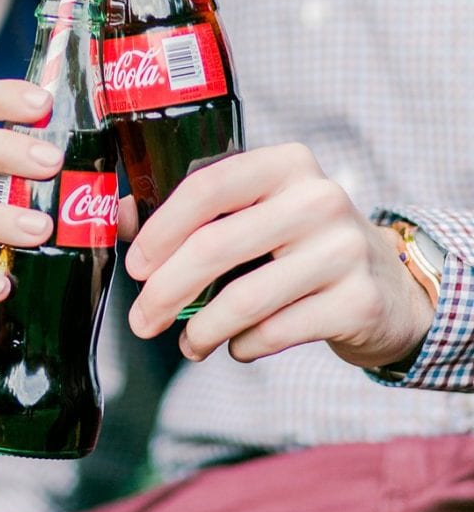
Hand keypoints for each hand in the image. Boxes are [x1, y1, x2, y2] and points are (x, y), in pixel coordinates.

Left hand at [126, 144, 435, 369]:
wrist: (390, 286)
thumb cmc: (299, 244)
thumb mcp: (256, 212)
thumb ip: (192, 212)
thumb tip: (121, 217)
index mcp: (285, 165)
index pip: (206, 187)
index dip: (160, 230)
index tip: (135, 266)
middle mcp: (318, 199)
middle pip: (215, 247)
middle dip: (165, 291)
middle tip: (142, 321)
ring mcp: (343, 250)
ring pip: (244, 298)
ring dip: (201, 330)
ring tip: (187, 344)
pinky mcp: (358, 301)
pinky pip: (276, 331)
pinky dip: (244, 345)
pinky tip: (236, 346)